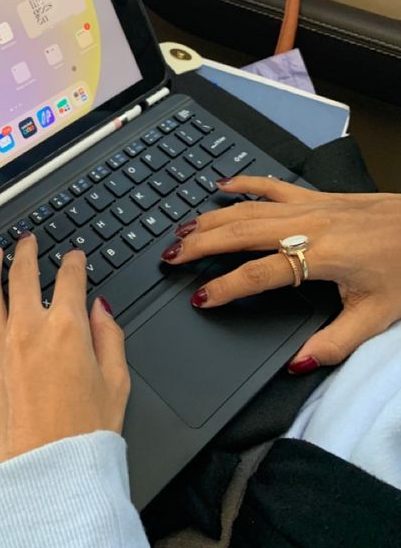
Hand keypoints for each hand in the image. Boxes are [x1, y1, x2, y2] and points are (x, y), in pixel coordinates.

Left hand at [0, 234, 130, 467]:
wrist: (51, 476)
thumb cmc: (86, 436)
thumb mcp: (117, 382)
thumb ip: (109, 336)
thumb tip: (99, 308)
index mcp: (66, 329)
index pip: (70, 279)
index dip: (74, 263)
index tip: (75, 258)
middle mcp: (26, 332)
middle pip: (21, 277)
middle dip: (25, 254)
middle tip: (27, 242)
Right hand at [162, 177, 400, 373]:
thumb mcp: (376, 316)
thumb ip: (335, 343)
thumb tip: (298, 364)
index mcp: (320, 257)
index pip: (259, 274)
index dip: (226, 287)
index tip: (200, 298)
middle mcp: (307, 226)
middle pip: (240, 233)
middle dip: (200, 245)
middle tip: (169, 257)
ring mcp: (308, 206)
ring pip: (247, 209)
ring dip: (211, 219)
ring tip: (181, 231)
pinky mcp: (314, 195)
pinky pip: (270, 185)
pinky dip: (243, 184)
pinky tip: (220, 187)